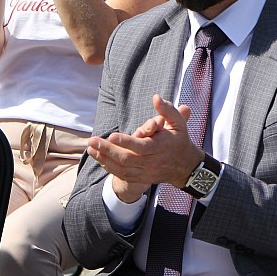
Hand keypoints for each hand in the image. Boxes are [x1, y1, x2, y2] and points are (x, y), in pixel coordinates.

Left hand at [85, 95, 203, 199]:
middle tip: (92, 141)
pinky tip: (99, 159)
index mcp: (160, 147)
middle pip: (127, 158)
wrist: (185, 167)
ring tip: (90, 149)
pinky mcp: (141, 178)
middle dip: (107, 150)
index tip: (111, 136)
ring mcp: (146, 172)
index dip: (126, 142)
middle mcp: (152, 162)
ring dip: (104, 159)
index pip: (141, 147)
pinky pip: (122, 175)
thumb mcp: (178, 123)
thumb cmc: (179, 141)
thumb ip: (167, 110)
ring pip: (122, 168)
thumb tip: (156, 97)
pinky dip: (109, 167)